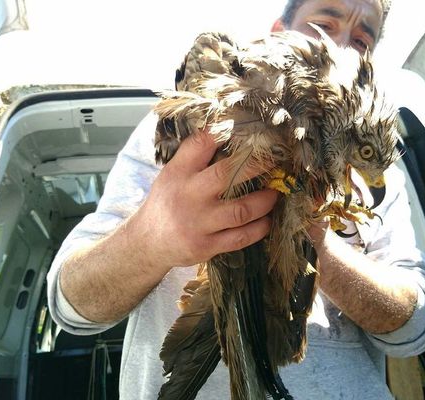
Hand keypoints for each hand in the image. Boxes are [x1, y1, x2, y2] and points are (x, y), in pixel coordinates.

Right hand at [127, 130, 278, 269]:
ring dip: (264, 201)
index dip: (223, 134)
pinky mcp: (206, 246)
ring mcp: (199, 223)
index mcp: (179, 173)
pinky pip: (240, 237)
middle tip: (275, 160)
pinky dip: (259, 228)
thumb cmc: (167, 202)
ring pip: (240, 210)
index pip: (200, 145)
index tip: (247, 128)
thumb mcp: (172, 174)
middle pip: (226, 175)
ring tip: (275, 193)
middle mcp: (189, 196)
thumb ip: (194, 156)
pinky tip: (267, 220)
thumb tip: (227, 132)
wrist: (148, 242)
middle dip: (256, 165)